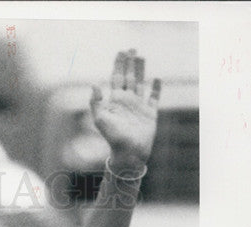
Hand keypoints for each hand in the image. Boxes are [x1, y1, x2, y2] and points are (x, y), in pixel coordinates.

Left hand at [90, 49, 160, 170]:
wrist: (129, 153)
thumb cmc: (113, 138)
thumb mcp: (100, 119)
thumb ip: (96, 102)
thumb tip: (93, 84)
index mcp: (115, 101)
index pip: (116, 78)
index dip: (118, 65)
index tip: (121, 52)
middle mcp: (126, 102)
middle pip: (128, 78)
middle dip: (129, 63)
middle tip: (131, 48)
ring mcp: (138, 107)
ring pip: (140, 84)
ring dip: (141, 70)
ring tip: (141, 57)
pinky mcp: (150, 114)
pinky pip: (153, 98)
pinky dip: (156, 89)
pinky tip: (157, 79)